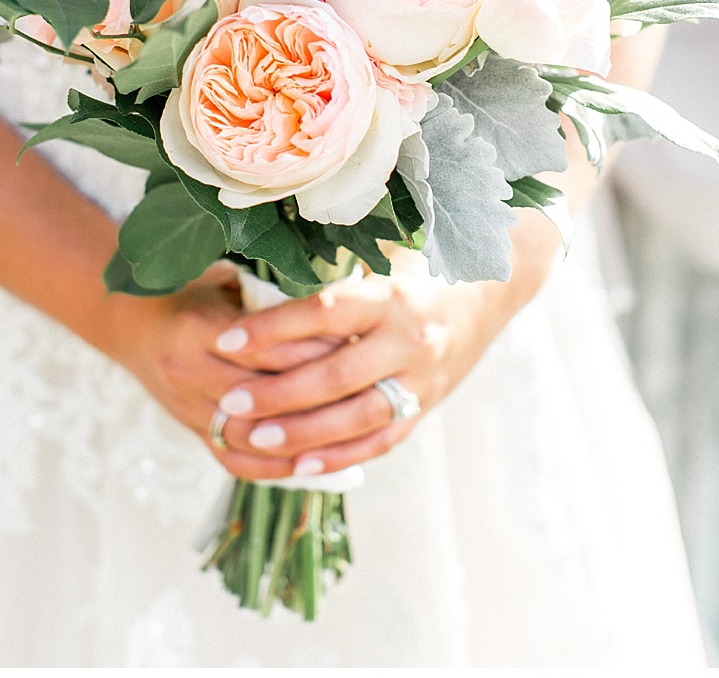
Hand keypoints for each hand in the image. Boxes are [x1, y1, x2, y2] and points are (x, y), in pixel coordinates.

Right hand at [103, 262, 343, 481]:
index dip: (314, 351)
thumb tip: (331, 310)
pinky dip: (275, 467)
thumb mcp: (219, 281)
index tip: (355, 346)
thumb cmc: (186, 293)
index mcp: (197, 326)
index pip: (267, 348)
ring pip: (252, 435)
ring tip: (347, 430)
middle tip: (364, 389)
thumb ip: (265, 299)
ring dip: (300, 438)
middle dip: (316, 396)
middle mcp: (188, 370)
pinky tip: (311, 462)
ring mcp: (186, 406)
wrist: (129, 323)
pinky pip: (235, 460)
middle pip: (263, 395)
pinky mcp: (190, 430)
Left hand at [203, 261, 514, 476]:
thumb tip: (260, 263)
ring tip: (255, 438)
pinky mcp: (426, 406)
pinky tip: (299, 465)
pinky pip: (381, 440)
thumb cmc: (415, 264)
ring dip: (304, 433)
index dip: (272, 328)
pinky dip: (340, 456)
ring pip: (358, 417)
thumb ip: (329, 267)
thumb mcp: (378, 253)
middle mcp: (409, 341)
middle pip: (337, 376)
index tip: (226, 338)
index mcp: (390, 296)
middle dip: (279, 393)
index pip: (324, 314)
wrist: (491, 288)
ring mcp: (421, 379)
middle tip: (230, 403)